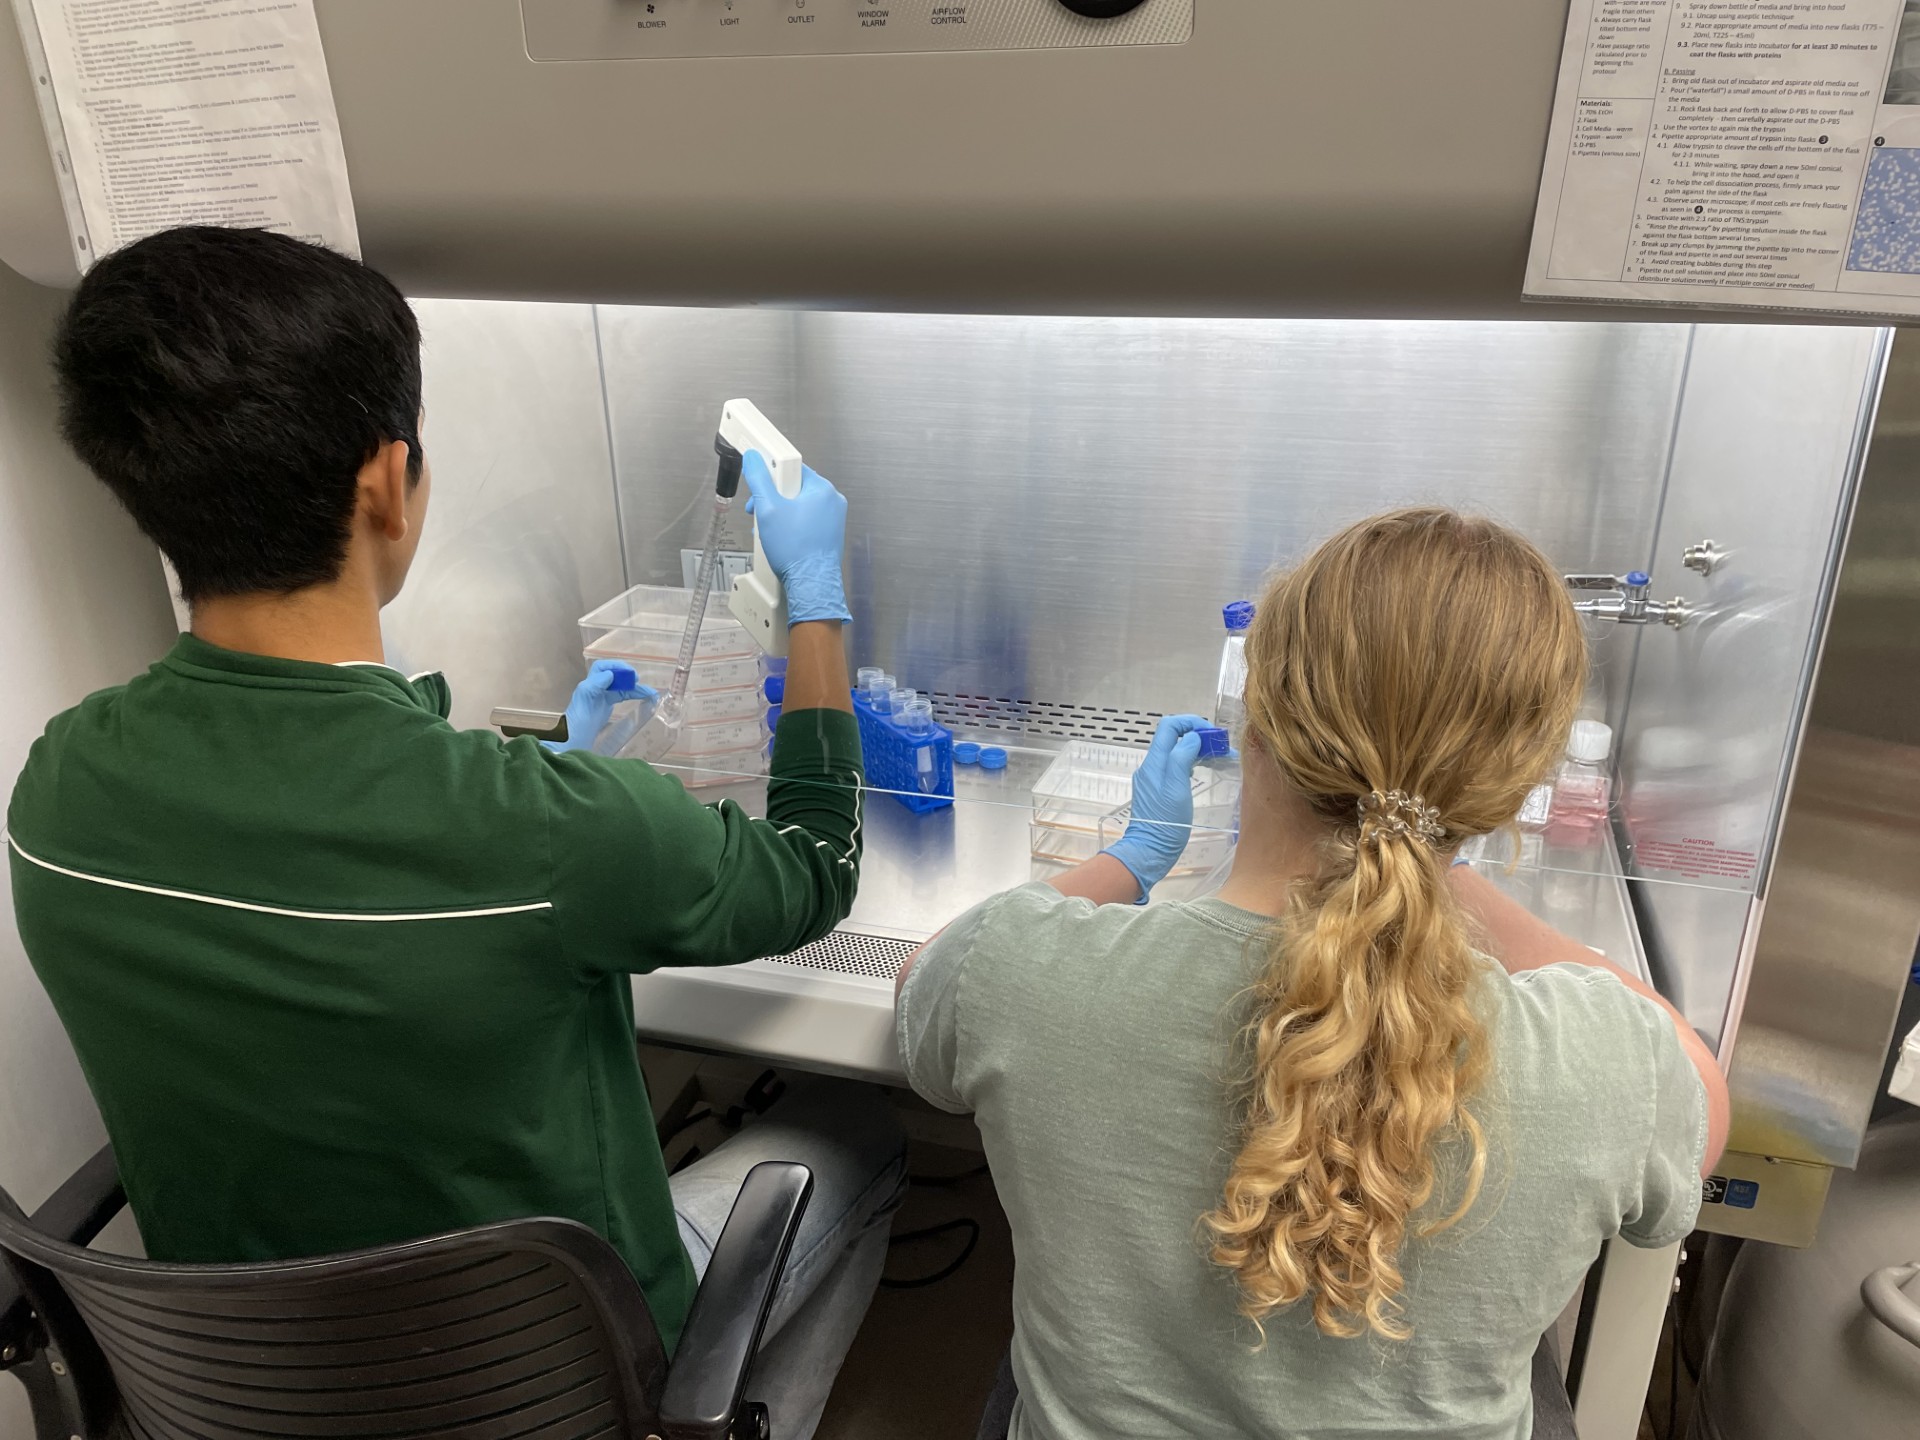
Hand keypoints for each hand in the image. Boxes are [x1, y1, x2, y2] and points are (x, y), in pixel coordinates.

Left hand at [543, 660, 655, 753]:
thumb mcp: (584, 699)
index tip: (628, 673)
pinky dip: (634, 696)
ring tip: (651, 693)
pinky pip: (622, 696)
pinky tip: (645, 698)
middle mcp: (595, 688)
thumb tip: (610, 674)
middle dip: (628, 676)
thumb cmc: (576, 721)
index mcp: (589, 685)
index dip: (615, 666)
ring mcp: (601, 697)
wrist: (573, 741)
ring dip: (636, 688)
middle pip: (614, 675)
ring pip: (621, 687)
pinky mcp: (606, 707)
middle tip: (638, 681)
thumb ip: (595, 684)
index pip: (602, 667)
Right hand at [743, 450, 851, 625]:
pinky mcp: (829, 535)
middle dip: (772, 501)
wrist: (810, 584)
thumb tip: (753, 459)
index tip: (760, 486)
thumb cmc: (795, 550)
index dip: (771, 477)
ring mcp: (832, 520)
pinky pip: (805, 522)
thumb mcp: (768, 509)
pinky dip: (790, 528)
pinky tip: (780, 540)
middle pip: (793, 489)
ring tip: (770, 531)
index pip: (792, 469)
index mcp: (822, 489)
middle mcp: (832, 502)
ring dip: (779, 516)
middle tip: (760, 513)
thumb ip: (758, 479)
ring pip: (798, 507)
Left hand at [1103, 714, 1211, 901]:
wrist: (1150, 851)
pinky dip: (1192, 763)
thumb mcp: (1176, 788)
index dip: (1191, 722)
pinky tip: (1205, 771)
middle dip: (1198, 736)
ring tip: (1220, 758)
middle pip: (1174, 738)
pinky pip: (1176, 767)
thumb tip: (1191, 737)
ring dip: (1197, 750)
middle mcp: (1152, 766)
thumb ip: (1181, 758)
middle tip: (1221, 747)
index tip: (1211, 733)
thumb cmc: (1165, 823)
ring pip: (1176, 753)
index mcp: (1155, 762)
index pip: (1169, 726)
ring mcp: (1154, 778)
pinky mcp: (1159, 790)